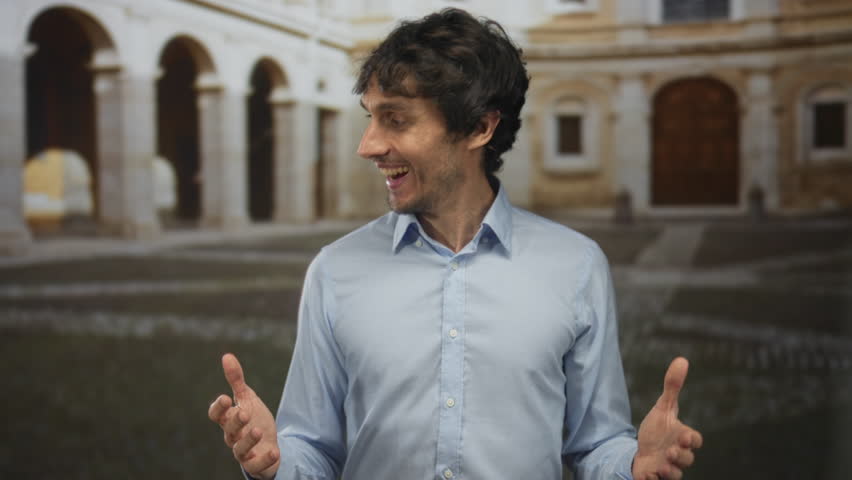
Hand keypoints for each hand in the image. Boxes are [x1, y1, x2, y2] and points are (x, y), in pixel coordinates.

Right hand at [208, 353, 279, 478]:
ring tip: (258, 431)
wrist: (268, 444)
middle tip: (245, 412)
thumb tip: (227, 356)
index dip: (218, 408)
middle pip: (228, 430)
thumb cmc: (253, 419)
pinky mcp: (255, 464)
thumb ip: (236, 380)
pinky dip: (264, 459)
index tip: (225, 398)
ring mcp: (243, 452)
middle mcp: (233, 436)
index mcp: (229, 419)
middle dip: (235, 422)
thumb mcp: (247, 398)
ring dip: (248, 441)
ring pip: (239, 450)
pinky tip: (275, 451)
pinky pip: (257, 466)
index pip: (216, 415)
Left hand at [633, 357, 702, 479]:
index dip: (693, 440)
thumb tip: (682, 360)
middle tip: (670, 450)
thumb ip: (672, 387)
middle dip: (681, 455)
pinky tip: (648, 475)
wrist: (641, 453)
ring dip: (670, 471)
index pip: (696, 440)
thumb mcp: (662, 408)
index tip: (684, 435)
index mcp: (682, 438)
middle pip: (687, 459)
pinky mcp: (656, 478)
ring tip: (660, 465)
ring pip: (676, 474)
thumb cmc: (657, 431)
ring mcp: (668, 468)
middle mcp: (678, 455)